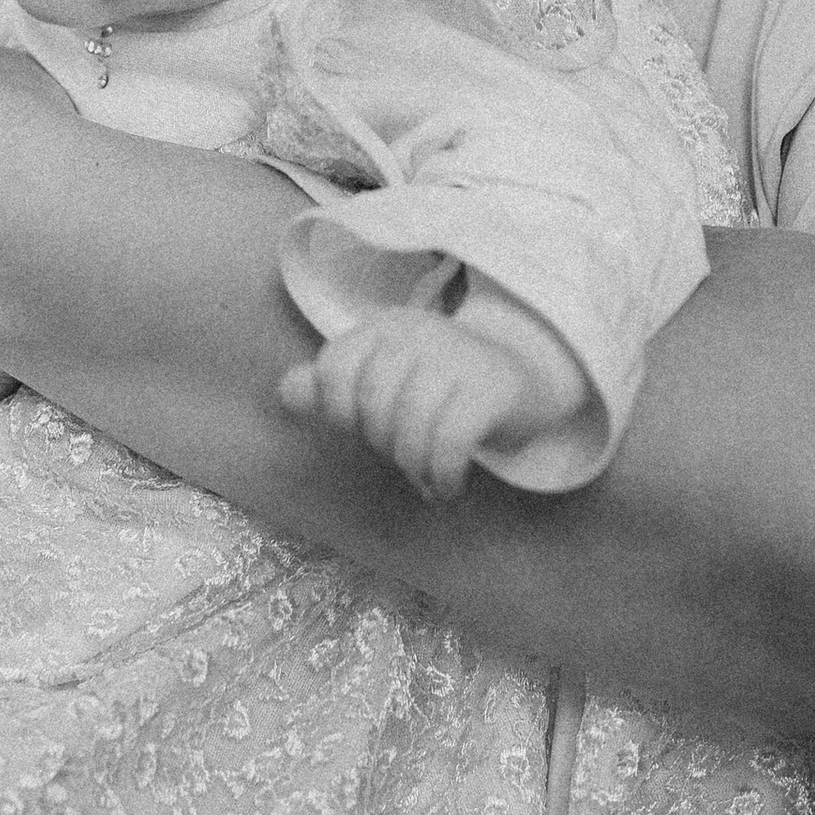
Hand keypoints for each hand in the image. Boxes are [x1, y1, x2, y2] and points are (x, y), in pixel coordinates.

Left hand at [280, 290, 592, 501]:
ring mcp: (459, 356)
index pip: (334, 369)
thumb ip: (334, 388)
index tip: (363, 429)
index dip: (339, 411)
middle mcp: (420, 332)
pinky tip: (447, 488)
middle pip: (372, 406)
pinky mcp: (491, 388)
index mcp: (386, 326)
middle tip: (406, 458)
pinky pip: (449, 443)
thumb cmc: (443, 388)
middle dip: (383, 445)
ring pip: (410, 427)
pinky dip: (442, 476)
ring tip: (425, 477)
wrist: (528, 383)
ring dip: (414, 467)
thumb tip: (286, 391)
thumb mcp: (387, 383)